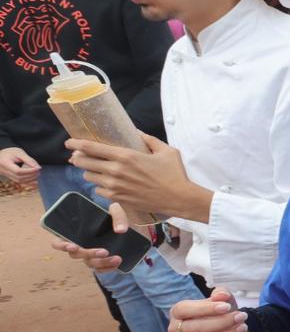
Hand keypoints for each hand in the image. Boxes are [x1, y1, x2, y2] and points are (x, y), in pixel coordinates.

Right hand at [0, 146, 39, 186]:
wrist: (1, 156)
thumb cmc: (10, 152)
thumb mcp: (19, 152)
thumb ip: (28, 160)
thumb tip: (38, 167)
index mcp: (5, 164)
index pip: (18, 171)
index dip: (29, 171)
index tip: (38, 168)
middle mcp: (4, 171)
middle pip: (19, 177)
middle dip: (31, 175)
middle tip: (38, 170)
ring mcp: (6, 175)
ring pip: (19, 181)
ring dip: (30, 179)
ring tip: (36, 173)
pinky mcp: (10, 178)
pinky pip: (19, 182)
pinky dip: (28, 182)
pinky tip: (35, 181)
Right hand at [49, 200, 132, 270]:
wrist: (126, 227)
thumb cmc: (113, 217)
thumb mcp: (115, 210)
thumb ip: (117, 215)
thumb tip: (120, 230)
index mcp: (74, 233)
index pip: (58, 242)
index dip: (61, 246)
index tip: (73, 246)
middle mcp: (79, 245)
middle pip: (76, 255)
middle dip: (89, 254)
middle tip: (104, 251)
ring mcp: (89, 254)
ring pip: (89, 263)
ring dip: (101, 262)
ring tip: (117, 258)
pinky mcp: (100, 261)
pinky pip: (99, 269)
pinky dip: (107, 269)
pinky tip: (116, 264)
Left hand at [68, 134, 209, 218]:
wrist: (179, 199)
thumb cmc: (174, 174)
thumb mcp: (166, 151)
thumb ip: (149, 140)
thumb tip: (137, 133)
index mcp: (126, 156)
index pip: (91, 148)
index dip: (76, 143)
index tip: (69, 141)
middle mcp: (116, 171)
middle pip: (84, 162)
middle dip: (77, 158)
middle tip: (77, 156)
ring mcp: (115, 186)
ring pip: (89, 177)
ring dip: (89, 172)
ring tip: (94, 169)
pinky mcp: (118, 199)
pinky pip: (98, 190)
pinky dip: (100, 186)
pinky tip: (107, 183)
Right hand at [169, 290, 250, 331]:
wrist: (223, 329)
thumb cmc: (218, 312)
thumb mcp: (221, 299)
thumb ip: (221, 293)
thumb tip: (222, 295)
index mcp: (177, 311)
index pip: (185, 309)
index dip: (206, 309)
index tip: (227, 307)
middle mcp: (175, 329)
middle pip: (195, 328)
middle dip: (221, 322)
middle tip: (241, 317)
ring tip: (242, 327)